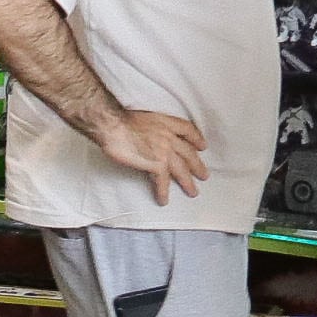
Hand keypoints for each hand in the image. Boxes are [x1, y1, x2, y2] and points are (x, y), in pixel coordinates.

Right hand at [94, 108, 210, 204]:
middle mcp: (169, 136)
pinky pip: (162, 181)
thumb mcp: (143, 116)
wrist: (112, 125)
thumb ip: (152, 127)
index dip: (196, 139)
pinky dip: (163, 192)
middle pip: (188, 153)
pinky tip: (163, 200)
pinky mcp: (156, 164)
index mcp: (166, 122)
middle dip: (197, 165)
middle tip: (203, 175)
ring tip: (193, 192)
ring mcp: (164, 151)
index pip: (188, 130)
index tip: (202, 147)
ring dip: (187, 182)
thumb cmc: (120, 119)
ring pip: (181, 169)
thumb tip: (147, 136)